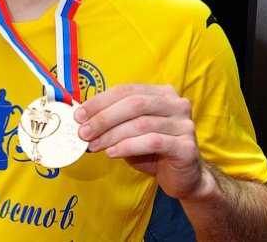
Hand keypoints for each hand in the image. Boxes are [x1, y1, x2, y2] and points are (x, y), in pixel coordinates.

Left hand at [75, 83, 207, 200]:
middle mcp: (176, 104)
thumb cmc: (152, 151)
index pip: (126, 90)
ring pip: (141, 124)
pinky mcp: (187, 146)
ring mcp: (184, 124)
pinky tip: (113, 153)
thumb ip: (113, 122)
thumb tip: (82, 120)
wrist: (183, 177)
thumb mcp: (130, 131)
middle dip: (104, 118)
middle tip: (84, 132)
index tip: (79, 115)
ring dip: (112, 135)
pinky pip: (153, 141)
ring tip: (94, 146)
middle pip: (134, 104)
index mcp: (161, 93)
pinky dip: (128, 146)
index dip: (100, 101)